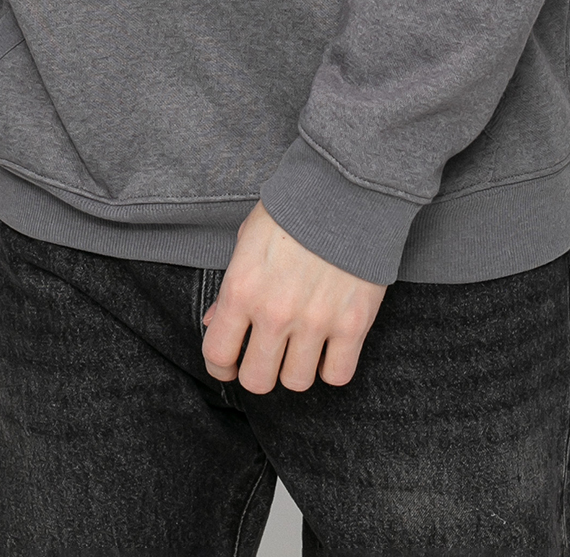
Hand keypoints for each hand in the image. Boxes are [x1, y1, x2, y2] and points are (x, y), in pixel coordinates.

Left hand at [202, 201, 384, 392]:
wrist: (348, 187)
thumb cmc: (295, 208)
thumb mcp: (249, 239)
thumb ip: (231, 287)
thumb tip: (215, 322)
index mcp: (243, 289)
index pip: (217, 354)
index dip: (220, 366)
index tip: (229, 363)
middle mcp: (275, 312)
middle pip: (257, 380)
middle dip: (259, 370)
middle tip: (269, 354)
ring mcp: (316, 321)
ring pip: (297, 381)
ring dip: (297, 367)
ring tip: (303, 345)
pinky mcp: (353, 323)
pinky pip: (338, 375)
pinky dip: (333, 366)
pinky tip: (331, 346)